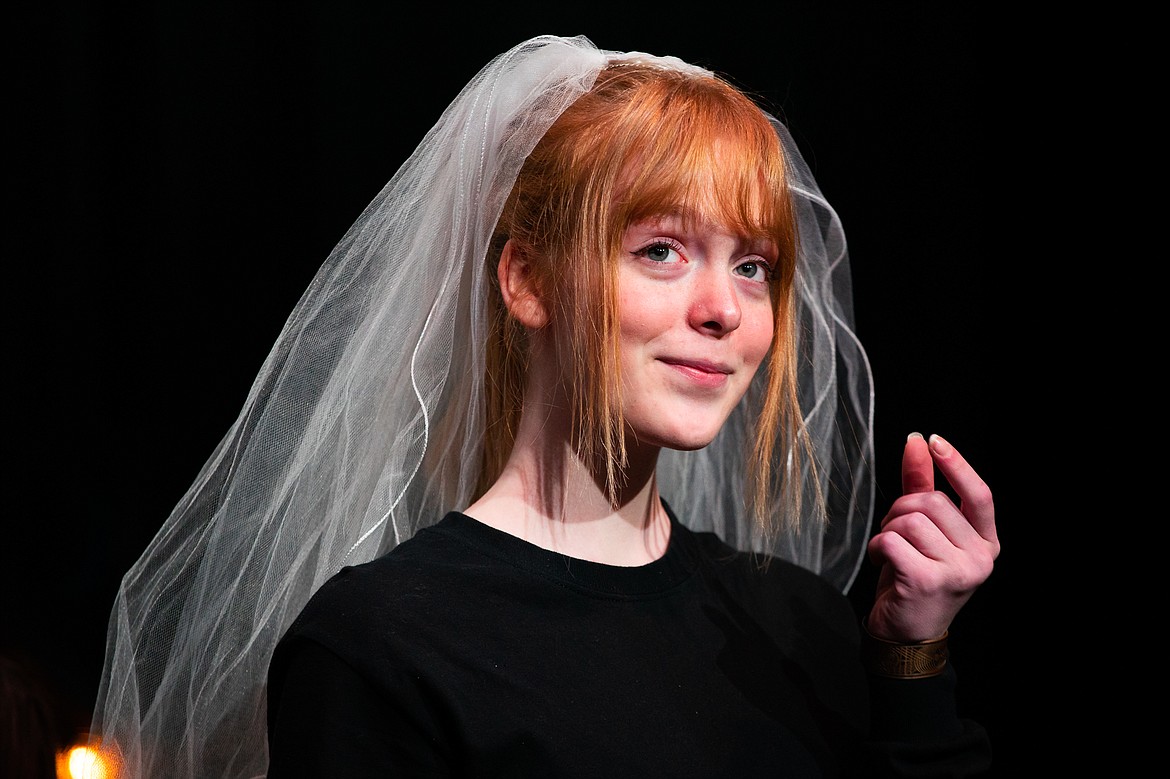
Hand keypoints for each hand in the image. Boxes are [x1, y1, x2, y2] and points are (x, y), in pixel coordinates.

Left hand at [864, 433, 997, 641]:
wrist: (906, 634)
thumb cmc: (914, 577)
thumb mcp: (924, 531)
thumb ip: (922, 485)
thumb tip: (917, 442)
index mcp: (986, 543)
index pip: (979, 494)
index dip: (957, 464)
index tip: (934, 441)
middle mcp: (981, 558)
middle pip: (932, 502)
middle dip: (900, 511)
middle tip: (895, 535)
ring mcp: (959, 571)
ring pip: (909, 520)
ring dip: (887, 532)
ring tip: (890, 554)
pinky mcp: (928, 581)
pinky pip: (890, 541)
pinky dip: (876, 548)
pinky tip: (882, 564)